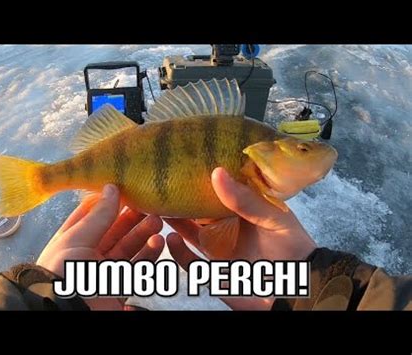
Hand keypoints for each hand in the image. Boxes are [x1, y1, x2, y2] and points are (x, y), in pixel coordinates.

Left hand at [37, 185, 164, 309]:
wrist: (66, 311)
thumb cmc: (64, 272)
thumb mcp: (77, 237)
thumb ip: (99, 214)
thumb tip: (112, 187)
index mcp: (73, 241)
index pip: (93, 216)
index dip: (110, 203)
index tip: (128, 190)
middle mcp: (88, 255)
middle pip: (115, 232)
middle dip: (133, 218)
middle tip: (150, 205)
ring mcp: (105, 272)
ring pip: (129, 248)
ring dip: (144, 234)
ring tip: (158, 222)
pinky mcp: (119, 288)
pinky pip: (138, 269)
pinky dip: (150, 255)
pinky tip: (159, 242)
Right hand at [165, 167, 315, 309]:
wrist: (300, 289)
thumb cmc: (292, 247)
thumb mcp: (273, 218)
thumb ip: (246, 199)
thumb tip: (216, 172)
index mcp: (242, 210)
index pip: (217, 191)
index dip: (200, 179)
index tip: (182, 164)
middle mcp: (227, 226)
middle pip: (198, 211)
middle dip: (181, 199)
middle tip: (161, 184)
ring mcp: (219, 248)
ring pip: (190, 233)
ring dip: (173, 222)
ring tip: (156, 208)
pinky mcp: (214, 271)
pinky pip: (190, 262)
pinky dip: (178, 252)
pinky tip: (170, 239)